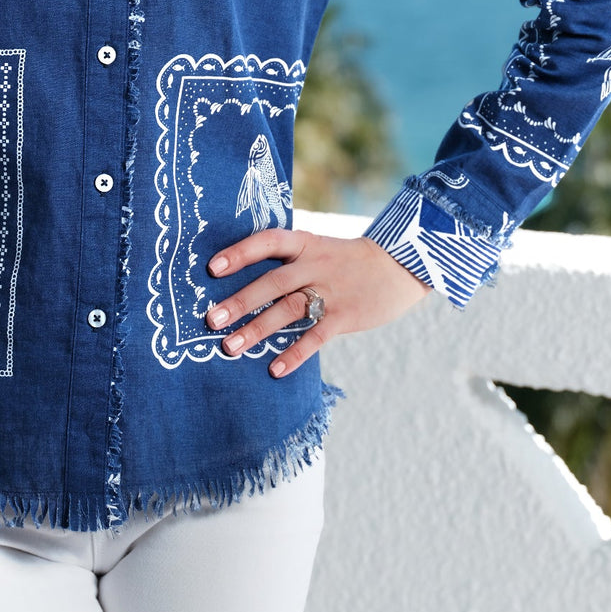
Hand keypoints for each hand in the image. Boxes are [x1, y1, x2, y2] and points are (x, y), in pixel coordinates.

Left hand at [206, 230, 432, 378]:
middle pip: (273, 282)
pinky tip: (274, 369)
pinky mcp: (345, 316)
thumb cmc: (346, 260)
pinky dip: (294, 354)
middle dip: (241, 301)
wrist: (399, 265)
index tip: (212, 268)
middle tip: (211, 319)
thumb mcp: (317, 248)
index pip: (268, 242)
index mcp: (305, 244)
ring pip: (288, 310)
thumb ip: (287, 261)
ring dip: (257, 329)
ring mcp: (331, 291)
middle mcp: (315, 265)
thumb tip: (241, 279)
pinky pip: (316, 336)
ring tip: (230, 347)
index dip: (240, 253)